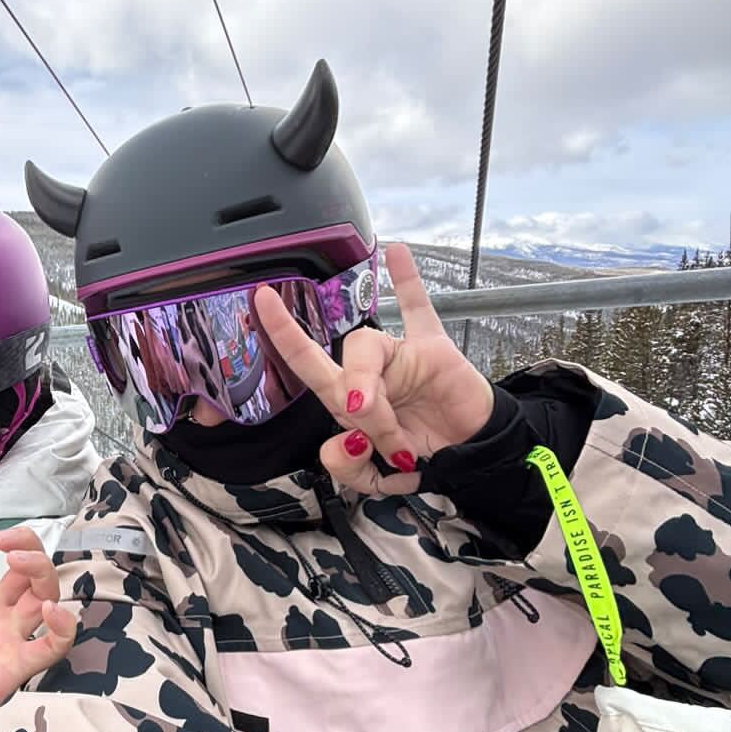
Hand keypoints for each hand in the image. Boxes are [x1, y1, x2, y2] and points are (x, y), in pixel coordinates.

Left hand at [0, 507, 76, 731]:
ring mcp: (4, 640)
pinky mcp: (13, 670)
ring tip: (20, 563)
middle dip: (26, 545)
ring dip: (43, 573)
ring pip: (45, 596)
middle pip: (26, 567)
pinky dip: (63, 626)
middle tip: (6, 543)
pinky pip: (53, 646)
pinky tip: (48, 612)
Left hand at [254, 242, 494, 495]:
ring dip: (379, 393)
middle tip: (360, 412)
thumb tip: (344, 438)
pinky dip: (407, 281)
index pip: (307, 365)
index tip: (261, 301)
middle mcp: (367, 373)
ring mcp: (398, 356)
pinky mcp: (434, 349)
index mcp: (346, 400)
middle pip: (338, 364)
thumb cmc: (420, 457)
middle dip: (347, 389)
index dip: (283, 336)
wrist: (469, 456)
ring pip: (371, 349)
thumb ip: (349, 467)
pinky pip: (419, 309)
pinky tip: (395, 253)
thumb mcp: (376, 479)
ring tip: (397, 433)